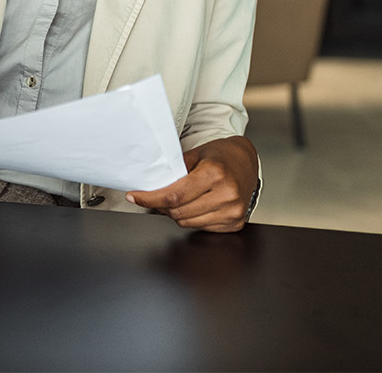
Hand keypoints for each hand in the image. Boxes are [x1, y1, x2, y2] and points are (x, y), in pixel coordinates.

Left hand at [125, 135, 258, 232]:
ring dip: (176, 214)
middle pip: (179, 212)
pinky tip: (193, 205)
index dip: (150, 199)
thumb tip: (151, 185)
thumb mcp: (196, 154)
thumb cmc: (220, 156)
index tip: (135, 197)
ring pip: (188, 223)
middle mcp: (227, 194)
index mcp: (215, 173)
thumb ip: (175, 171)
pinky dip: (191, 218)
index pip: (174, 195)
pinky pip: (202, 227)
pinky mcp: (236, 223)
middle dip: (160, 206)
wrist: (246, 161)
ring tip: (177, 199)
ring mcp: (233, 211)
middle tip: (154, 197)